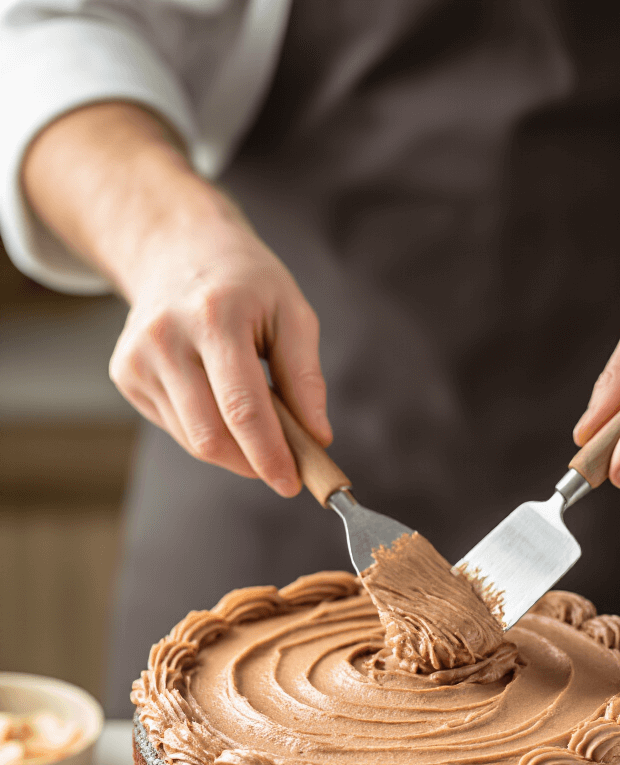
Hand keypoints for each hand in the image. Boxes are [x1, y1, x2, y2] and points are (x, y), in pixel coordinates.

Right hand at [24, 103, 330, 495]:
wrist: (177, 249)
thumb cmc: (246, 283)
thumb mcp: (291, 312)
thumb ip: (306, 377)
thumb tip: (317, 438)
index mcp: (215, 317)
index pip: (243, 409)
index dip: (269, 456)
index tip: (293, 484)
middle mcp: (166, 338)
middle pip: (211, 436)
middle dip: (253, 462)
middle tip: (284, 464)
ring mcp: (137, 358)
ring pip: (194, 440)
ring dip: (234, 449)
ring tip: (255, 419)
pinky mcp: (125, 375)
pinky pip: (177, 429)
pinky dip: (208, 430)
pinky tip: (216, 396)